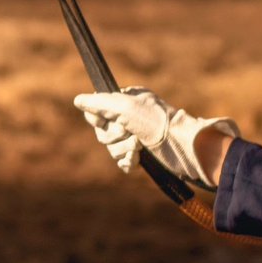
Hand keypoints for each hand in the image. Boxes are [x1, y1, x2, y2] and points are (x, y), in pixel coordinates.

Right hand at [70, 87, 236, 188]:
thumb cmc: (157, 123)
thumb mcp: (126, 108)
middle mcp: (131, 117)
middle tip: (132, 134)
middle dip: (115, 136)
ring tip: (139, 147)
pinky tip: (138, 161)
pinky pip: (122, 161)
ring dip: (123, 150)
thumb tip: (78, 100)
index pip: (98, 109)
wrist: (184, 148)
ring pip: (111, 148)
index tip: (111, 121)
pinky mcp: (142, 156)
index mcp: (128, 101)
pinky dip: (128, 162)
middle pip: (102, 131)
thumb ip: (100, 103)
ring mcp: (136, 137)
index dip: (101, 119)